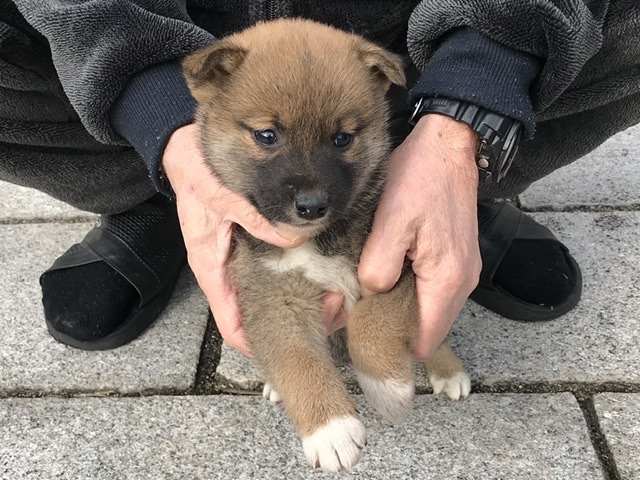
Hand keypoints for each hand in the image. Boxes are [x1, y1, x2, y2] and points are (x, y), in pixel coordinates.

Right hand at [162, 124, 345, 355]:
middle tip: (333, 311)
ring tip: (338, 293)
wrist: (184, 151)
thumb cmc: (194, 173)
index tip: (293, 349)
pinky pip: (278, 272)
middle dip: (296, 320)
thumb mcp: (221, 193)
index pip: (232, 326)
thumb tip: (293, 240)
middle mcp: (229, 272)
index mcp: (212, 268)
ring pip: (273, 296)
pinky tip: (326, 270)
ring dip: (304, 300)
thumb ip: (253, 217)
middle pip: (260, 316)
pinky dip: (300, 276)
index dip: (259, 345)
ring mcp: (241, 261)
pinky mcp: (253, 247)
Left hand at [358, 114, 481, 359]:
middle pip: (426, 327)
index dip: (395, 346)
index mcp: (446, 280)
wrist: (449, 144)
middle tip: (353, 316)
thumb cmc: (421, 178)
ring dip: (398, 309)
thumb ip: (378, 266)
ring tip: (363, 299)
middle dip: (392, 328)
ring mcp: (461, 270)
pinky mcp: (454, 257)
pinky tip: (382, 280)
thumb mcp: (391, 221)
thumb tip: (368, 294)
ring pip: (427, 308)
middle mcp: (461, 282)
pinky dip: (407, 292)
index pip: (425, 339)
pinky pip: (430, 289)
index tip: (363, 341)